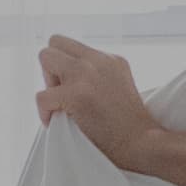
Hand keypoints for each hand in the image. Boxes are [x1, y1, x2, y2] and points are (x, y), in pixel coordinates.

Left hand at [33, 36, 160, 168]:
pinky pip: (41, 96)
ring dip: (47, 83)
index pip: (71, 46)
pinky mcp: (76, 94)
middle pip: (55, 42)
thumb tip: (66, 79)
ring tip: (62, 106)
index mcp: (110, 58)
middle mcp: (99, 60)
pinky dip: (44, 113)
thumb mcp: (120, 86)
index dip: (64, 65)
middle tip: (64, 95)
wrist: (143, 143)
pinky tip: (59, 123)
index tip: (73, 89)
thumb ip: (97, 76)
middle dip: (52, 68)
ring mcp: (86, 74)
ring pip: (45, 57)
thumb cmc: (129, 126)